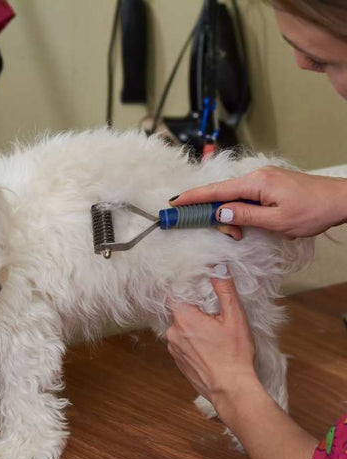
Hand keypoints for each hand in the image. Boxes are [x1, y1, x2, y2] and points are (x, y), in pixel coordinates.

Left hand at [166, 265, 256, 405]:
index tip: (198, 289)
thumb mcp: (234, 318)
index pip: (174, 293)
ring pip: (180, 326)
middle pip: (179, 310)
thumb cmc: (234, 355)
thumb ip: (224, 290)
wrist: (231, 390)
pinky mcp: (178, 360)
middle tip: (213, 315)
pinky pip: (182, 341)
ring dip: (193, 326)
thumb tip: (218, 268)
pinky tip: (209, 346)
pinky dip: (192, 340)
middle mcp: (172, 332)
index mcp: (183, 318)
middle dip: (194, 309)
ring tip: (213, 333)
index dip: (186, 289)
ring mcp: (173, 347)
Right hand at [170, 166, 346, 238]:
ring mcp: (262, 179)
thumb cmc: (313, 210)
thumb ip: (245, 216)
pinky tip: (249, 221)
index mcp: (256, 183)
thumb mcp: (277, 221)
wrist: (340, 199)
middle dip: (218, 215)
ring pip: (234, 197)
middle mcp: (256, 176)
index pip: (215, 190)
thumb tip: (219, 212)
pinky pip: (245, 196)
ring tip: (242, 231)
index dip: (193, 197)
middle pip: (223, 195)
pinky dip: (241, 210)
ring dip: (232, 215)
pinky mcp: (268, 184)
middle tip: (230, 234)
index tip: (175, 202)